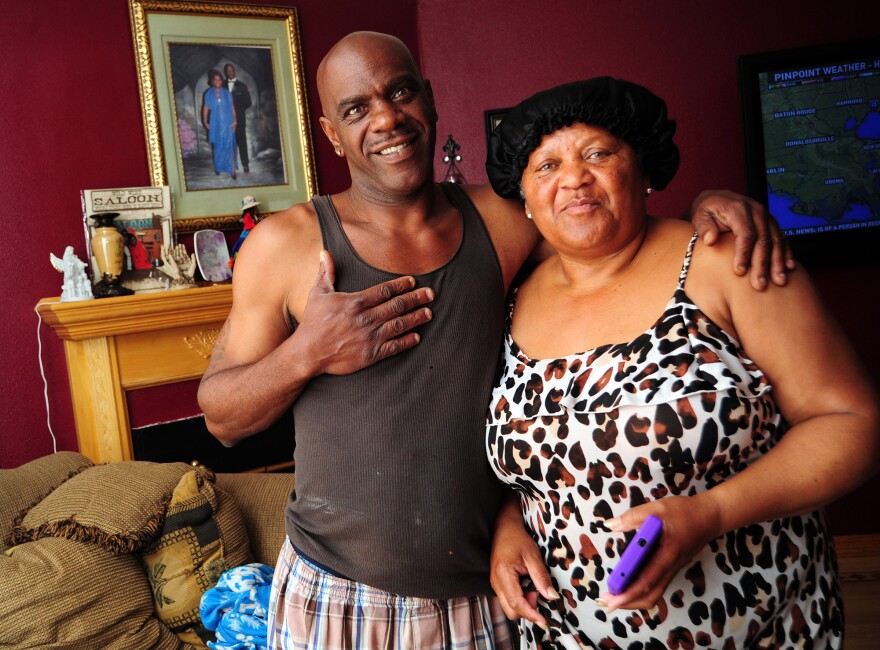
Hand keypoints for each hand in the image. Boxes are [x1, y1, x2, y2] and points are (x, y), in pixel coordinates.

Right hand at [295, 250, 434, 374]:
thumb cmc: (312, 322)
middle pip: (397, 306)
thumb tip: (324, 252)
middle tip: (431, 294)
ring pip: (399, 325)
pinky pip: (393, 347)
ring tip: (429, 313)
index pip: (384, 290)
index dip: (401, 285)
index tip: (413, 282)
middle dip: (416, 299)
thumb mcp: (317, 294)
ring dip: (416, 318)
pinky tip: (417, 336)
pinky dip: (407, 341)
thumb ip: (325, 273)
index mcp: (355, 303)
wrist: (308, 353)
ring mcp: (369, 337)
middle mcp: (366, 319)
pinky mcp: (370, 354)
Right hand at [490, 504, 558, 629]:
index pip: (516, 603)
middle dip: (527, 609)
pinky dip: (520, 599)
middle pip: (511, 611)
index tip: (544, 621)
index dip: (531, 614)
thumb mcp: (533, 555)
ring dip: (524, 604)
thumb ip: (541, 577)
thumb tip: (552, 596)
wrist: (503, 529)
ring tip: (532, 587)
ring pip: (509, 607)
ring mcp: (495, 584)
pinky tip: (526, 587)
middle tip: (538, 593)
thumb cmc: (517, 539)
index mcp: (503, 574)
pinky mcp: (497, 584)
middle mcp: (496, 582)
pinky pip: (508, 600)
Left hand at [599, 495, 720, 611]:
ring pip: (653, 594)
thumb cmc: (685, 512)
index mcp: (667, 555)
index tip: (611, 599)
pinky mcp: (671, 567)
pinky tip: (626, 583)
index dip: (628, 593)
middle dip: (627, 602)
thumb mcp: (657, 508)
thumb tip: (609, 525)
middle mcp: (670, 567)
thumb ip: (632, 517)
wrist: (710, 517)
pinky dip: (639, 590)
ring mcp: (671, 569)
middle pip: (650, 596)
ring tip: (612, 595)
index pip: (647, 581)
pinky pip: (655, 585)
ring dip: (632, 598)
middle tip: (604, 601)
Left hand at [688, 190, 794, 289]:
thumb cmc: (707, 211)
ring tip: (778, 281)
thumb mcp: (700, 216)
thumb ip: (704, 227)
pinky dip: (786, 253)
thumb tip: (710, 240)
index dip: (744, 254)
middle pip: (763, 240)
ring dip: (778, 262)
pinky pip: (782, 239)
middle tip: (760, 284)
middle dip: (762, 264)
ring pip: (776, 241)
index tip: (739, 272)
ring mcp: (766, 217)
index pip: (745, 234)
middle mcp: (756, 211)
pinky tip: (789, 268)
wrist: (717, 200)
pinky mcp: (772, 224)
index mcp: (739, 208)